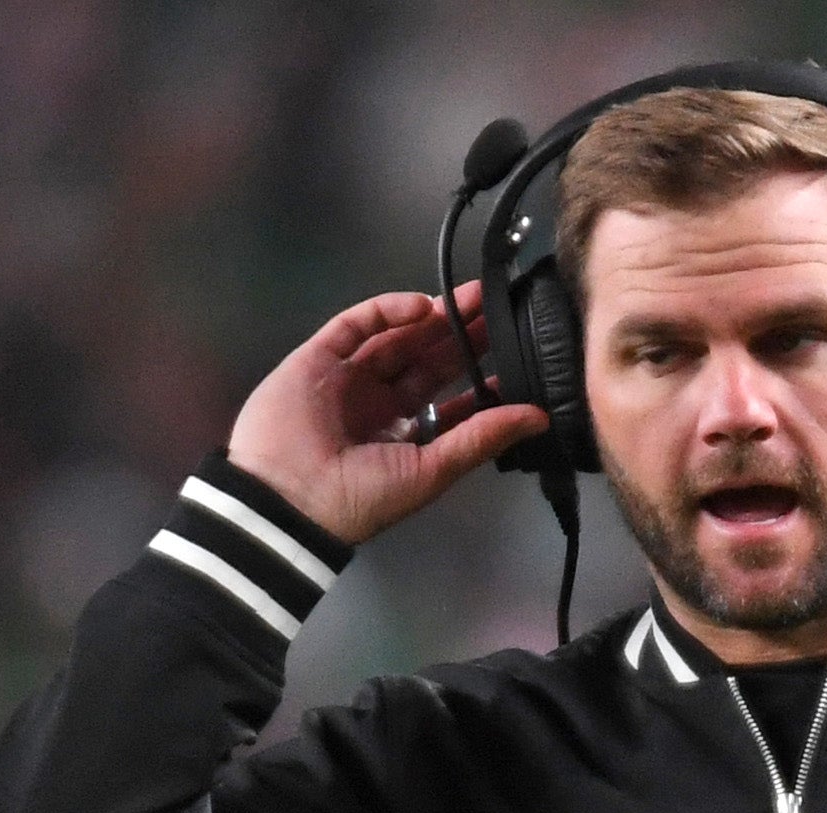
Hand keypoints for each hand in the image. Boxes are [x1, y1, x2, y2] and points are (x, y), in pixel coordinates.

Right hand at [223, 284, 548, 546]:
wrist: (288, 500)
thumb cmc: (361, 497)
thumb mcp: (431, 470)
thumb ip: (481, 438)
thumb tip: (539, 417)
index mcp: (407, 437)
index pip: (453, 400)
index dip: (483, 379)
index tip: (518, 357)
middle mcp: (380, 404)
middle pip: (430, 360)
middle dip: (466, 337)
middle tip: (502, 311)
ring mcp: (349, 378)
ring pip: (399, 337)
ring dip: (435, 318)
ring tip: (474, 299)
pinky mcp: (319, 357)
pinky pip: (356, 325)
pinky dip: (388, 311)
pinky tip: (423, 306)